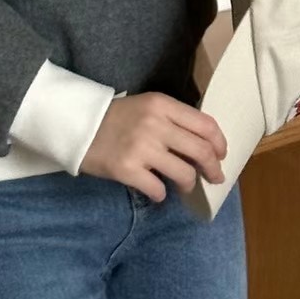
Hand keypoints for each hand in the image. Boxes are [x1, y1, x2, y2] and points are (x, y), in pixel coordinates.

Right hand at [78, 93, 227, 202]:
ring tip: (182, 184)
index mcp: (161, 104)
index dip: (219, 143)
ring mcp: (141, 148)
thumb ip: (173, 120)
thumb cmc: (117, 118)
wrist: (78, 126)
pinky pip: (159, 190)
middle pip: (201, 151)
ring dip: (188, 184)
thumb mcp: (147, 107)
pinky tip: (154, 188)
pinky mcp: (127, 170)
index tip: (221, 155)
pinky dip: (161, 194)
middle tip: (214, 177)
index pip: (205, 125)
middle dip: (213, 169)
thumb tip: (205, 146)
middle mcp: (155, 124)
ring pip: (185, 174)